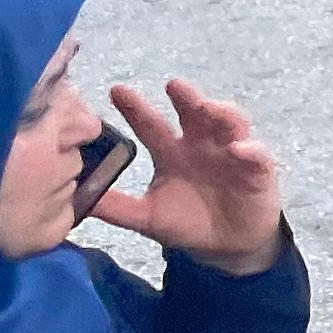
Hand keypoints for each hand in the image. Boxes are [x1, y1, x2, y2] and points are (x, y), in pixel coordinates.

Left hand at [85, 81, 286, 275]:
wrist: (225, 246)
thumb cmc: (187, 223)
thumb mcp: (146, 217)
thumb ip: (117, 207)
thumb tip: (75, 199)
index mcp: (172, 153)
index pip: (152, 126)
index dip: (135, 109)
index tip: (116, 90)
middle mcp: (201, 145)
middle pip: (195, 113)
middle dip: (186, 97)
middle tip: (173, 85)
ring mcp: (231, 153)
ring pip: (230, 123)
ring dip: (220, 112)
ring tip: (208, 108)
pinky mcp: (256, 169)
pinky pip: (256, 154)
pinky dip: (249, 150)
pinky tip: (238, 149)